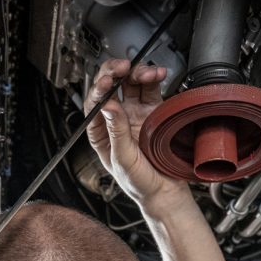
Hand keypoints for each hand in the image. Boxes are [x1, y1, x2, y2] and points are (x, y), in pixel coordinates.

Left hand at [85, 59, 188, 208]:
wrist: (165, 192)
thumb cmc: (139, 183)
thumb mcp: (123, 159)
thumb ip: (116, 132)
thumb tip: (107, 106)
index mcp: (101, 131)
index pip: (94, 103)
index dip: (99, 88)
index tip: (107, 82)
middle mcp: (116, 119)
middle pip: (111, 86)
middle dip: (115, 72)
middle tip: (123, 68)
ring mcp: (135, 113)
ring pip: (132, 83)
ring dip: (137, 72)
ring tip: (146, 73)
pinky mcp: (154, 111)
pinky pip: (152, 89)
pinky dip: (154, 78)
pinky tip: (157, 74)